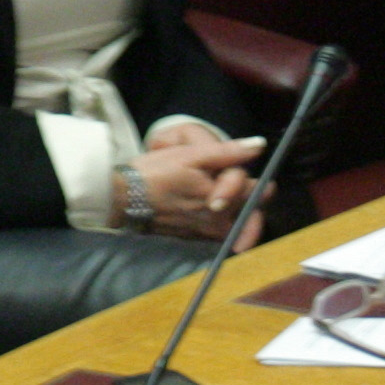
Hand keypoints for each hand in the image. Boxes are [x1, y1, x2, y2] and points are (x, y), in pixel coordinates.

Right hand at [133, 133, 266, 240]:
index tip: (246, 173)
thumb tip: (259, 145)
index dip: (255, 179)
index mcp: (223, 200)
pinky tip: (212, 209)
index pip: (257, 191)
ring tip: (224, 195)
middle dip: (252, 198)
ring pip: (241, 223)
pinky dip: (225, 222)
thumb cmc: (156, 173)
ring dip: (241, 211)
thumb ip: (228, 152)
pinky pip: (224, 233)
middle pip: (253, 210)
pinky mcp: (199, 239)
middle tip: (243, 186)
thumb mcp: (192, 155)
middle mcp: (221, 222)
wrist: (125, 199)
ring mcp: (210, 234)